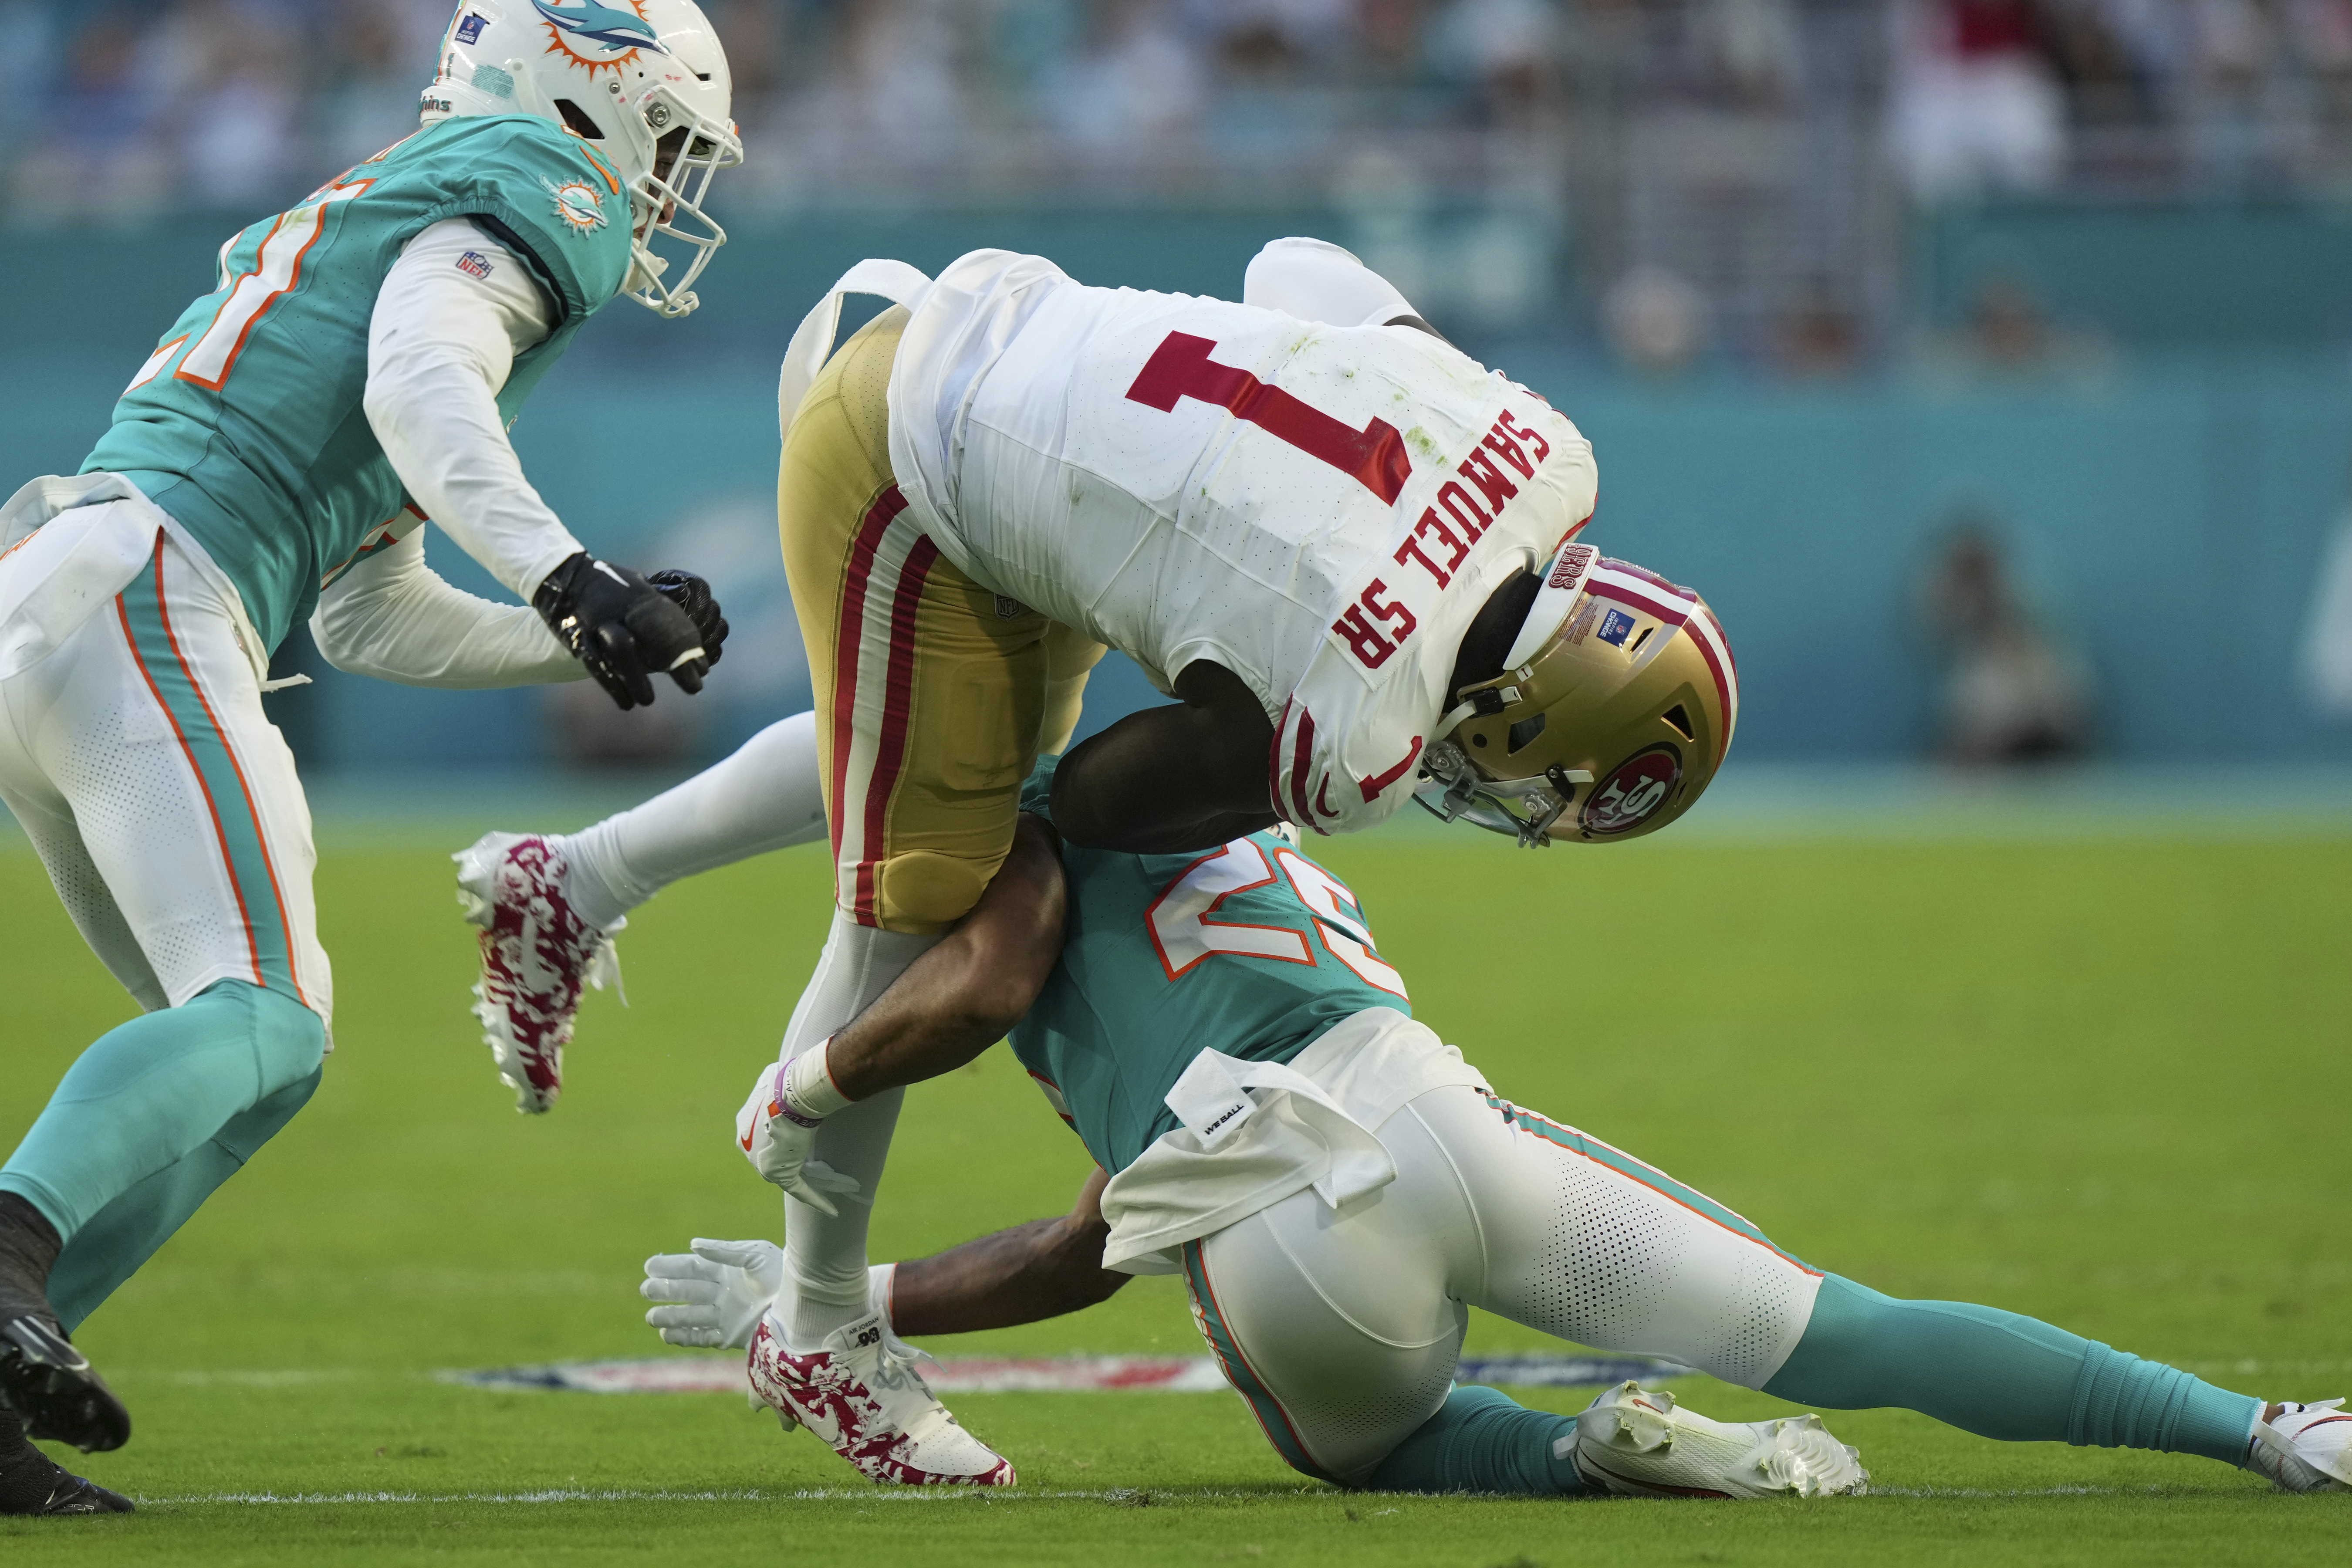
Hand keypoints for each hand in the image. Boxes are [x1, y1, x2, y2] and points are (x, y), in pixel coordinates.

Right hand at [533, 551, 713, 709]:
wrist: (564, 577)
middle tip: (693, 689)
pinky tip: (625, 703)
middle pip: (651, 633)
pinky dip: (611, 684)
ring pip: (620, 649)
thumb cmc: (611, 588)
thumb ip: (663, 609)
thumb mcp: (639, 590)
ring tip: (648, 701)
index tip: (704, 671)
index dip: (689, 646)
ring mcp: (598, 621)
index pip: (672, 621)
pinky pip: (594, 662)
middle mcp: (622, 608)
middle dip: (675, 661)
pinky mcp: (577, 635)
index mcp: (642, 597)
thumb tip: (702, 628)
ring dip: (636, 677)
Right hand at [641, 1237, 782, 1349]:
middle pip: (687, 1291)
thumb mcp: (754, 1255)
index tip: (649, 1266)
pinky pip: (701, 1337)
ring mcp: (724, 1315)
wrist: (802, 1303)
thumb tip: (693, 1244)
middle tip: (646, 1290)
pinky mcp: (730, 1335)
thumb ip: (724, 1251)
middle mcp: (722, 1292)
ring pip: (690, 1315)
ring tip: (651, 1316)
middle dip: (666, 1291)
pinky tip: (667, 1335)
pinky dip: (684, 1337)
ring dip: (670, 1316)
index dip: (671, 1267)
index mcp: (726, 1270)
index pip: (692, 1268)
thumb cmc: (781, 1272)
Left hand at [734, 1060, 860, 1216]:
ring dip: (800, 1174)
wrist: (790, 1096)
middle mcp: (747, 1148)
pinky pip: (799, 1189)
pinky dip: (815, 1198)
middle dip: (787, 1155)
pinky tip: (830, 1209)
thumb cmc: (784, 1083)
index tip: (794, 1134)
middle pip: (771, 1155)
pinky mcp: (779, 1173)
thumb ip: (773, 1084)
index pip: (762, 1136)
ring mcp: (762, 1163)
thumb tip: (783, 1076)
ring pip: (784, 1172)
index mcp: (743, 1126)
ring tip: (820, 1179)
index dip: (779, 1136)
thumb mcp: (771, 1078)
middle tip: (808, 1153)